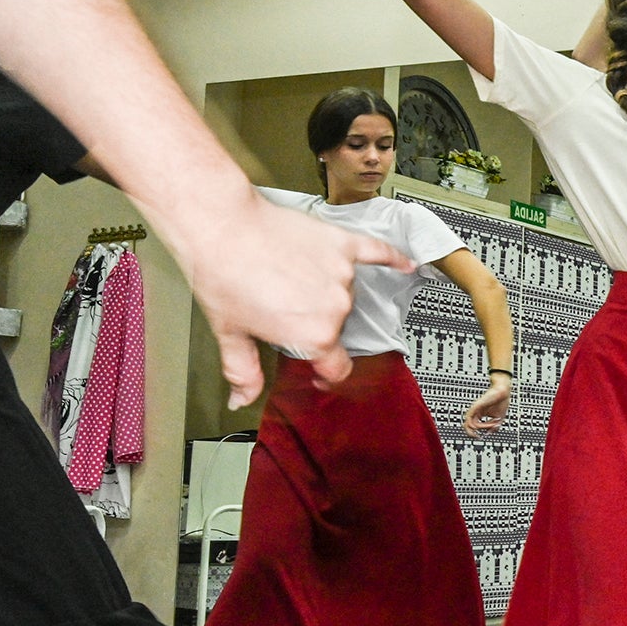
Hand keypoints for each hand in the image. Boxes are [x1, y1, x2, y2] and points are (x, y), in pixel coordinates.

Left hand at [178, 194, 413, 407]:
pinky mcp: (343, 245)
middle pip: (337, 327)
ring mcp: (343, 275)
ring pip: (345, 295)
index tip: (321, 374)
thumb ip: (243, 372)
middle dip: (315, 325)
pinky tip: (404, 265)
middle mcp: (335, 308)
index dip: (326, 375)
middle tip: (283, 310)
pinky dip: (392, 259)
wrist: (222, 227)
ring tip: (292, 279)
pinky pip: (377, 253)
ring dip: (327, 293)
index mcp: (313, 336)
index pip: (336, 367)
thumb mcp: (229, 334)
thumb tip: (243, 398)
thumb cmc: (223, 276)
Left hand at [462, 377, 511, 435]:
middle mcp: (475, 413)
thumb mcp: (499, 419)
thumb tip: (488, 434)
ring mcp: (475, 409)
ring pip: (468, 424)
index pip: (473, 427)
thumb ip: (493, 427)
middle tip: (479, 436)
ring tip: (490, 426)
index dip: (477, 433)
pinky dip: (474, 424)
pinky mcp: (476, 406)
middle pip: (467, 427)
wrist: (503, 392)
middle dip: (473, 434)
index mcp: (479, 415)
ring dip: (479, 428)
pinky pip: (469, 417)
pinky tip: (481, 425)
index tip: (483, 435)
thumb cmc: (501, 402)